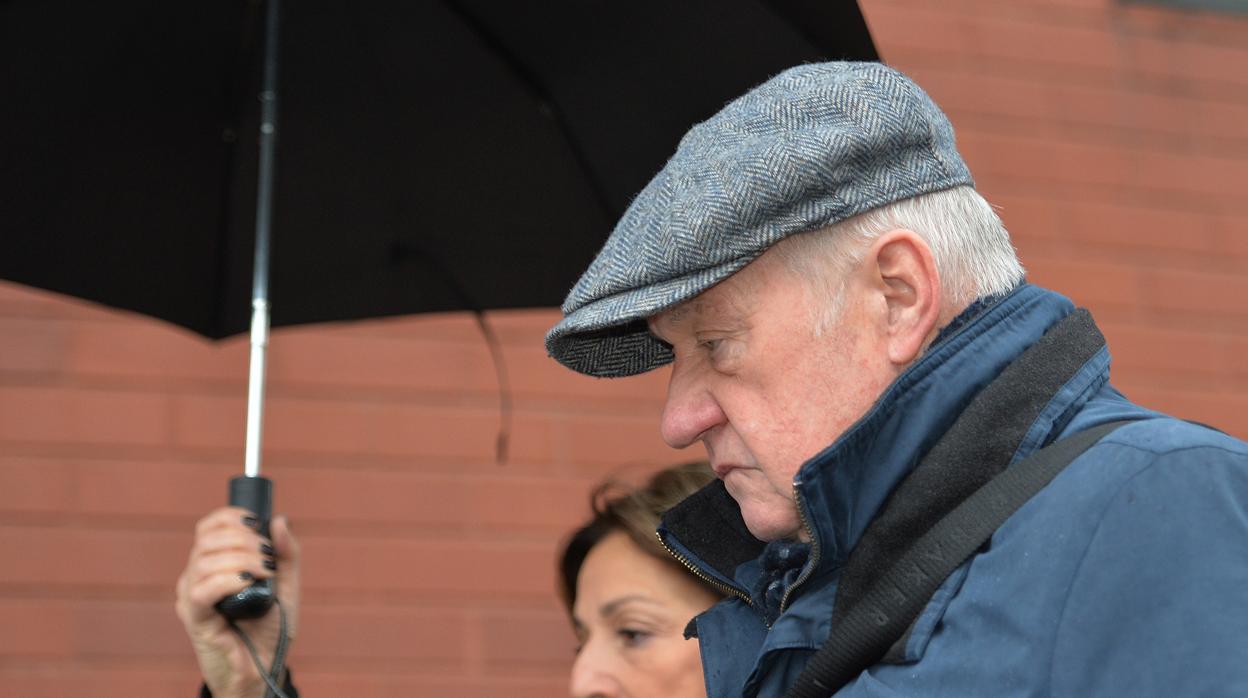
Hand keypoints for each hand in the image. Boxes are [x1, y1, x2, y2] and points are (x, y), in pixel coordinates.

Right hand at [175, 507, 300, 697]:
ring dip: (240, 559)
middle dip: (243, 539)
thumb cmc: (270, 627)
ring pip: (204, 561)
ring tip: (264, 572)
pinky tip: (247, 582)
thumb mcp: (286, 585)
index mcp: (214, 564)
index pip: (209, 527)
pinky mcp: (196, 619)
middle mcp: (196, 576)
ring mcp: (192, 597)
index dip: (231, 517)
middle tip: (267, 555)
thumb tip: (278, 520)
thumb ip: (287, 554)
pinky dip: (227, 579)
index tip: (257, 523)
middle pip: (208, 539)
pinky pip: (202, 590)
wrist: (265, 667)